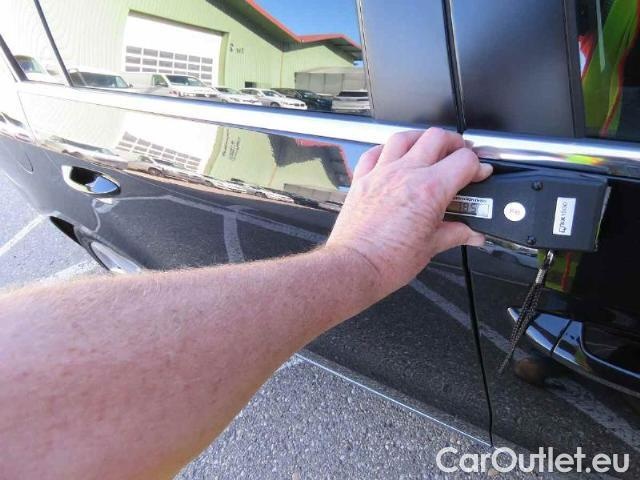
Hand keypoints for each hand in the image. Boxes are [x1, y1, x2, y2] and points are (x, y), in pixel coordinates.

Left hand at [326, 128, 491, 296]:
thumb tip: (470, 233)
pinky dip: (386, 149)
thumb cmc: (387, 261)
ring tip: (428, 148)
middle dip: (454, 143)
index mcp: (430, 189)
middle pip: (436, 138)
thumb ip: (455, 234)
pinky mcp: (362, 180)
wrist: (354, 267)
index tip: (479, 174)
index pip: (464, 161)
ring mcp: (381, 173)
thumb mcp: (431, 247)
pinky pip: (374, 152)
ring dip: (420, 139)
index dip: (478, 165)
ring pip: (404, 137)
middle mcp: (405, 174)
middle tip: (459, 155)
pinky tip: (392, 157)